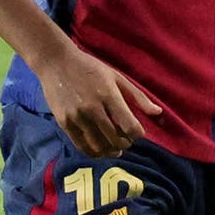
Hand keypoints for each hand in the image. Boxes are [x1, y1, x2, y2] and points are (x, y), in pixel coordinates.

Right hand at [37, 38, 164, 156]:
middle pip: (115, 139)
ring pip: (99, 145)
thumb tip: (158, 112)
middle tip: (126, 142)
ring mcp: (77, 117)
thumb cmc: (90, 67)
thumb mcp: (116, 76)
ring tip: (114, 149)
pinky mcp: (64, 122)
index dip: (137, 134)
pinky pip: (82, 145)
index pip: (130, 126)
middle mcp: (93, 108)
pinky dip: (93, 152)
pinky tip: (99, 150)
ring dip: (110, 151)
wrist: (56, 62)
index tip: (137, 133)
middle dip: (125, 144)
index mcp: (109, 95)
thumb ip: (138, 96)